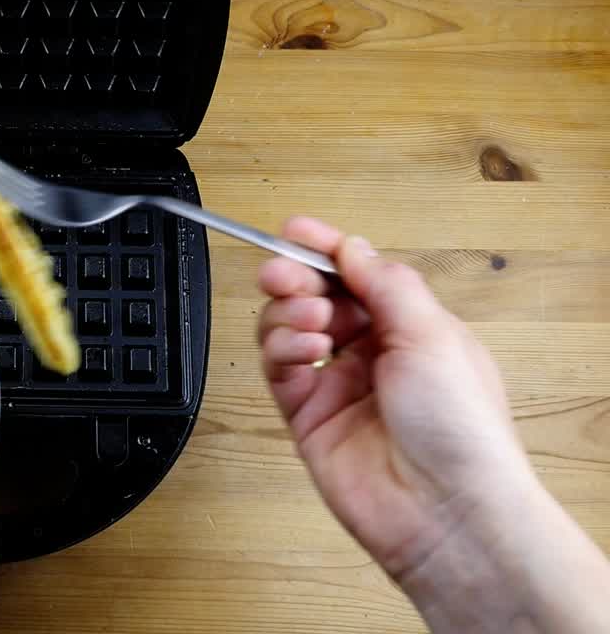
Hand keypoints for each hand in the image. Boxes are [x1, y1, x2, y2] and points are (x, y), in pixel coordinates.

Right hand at [257, 217, 522, 576]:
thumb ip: (384, 284)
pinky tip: (302, 348)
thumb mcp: (432, 333)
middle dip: (295, 278)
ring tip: (309, 320)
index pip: (357, 275)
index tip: (294, 231)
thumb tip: (351, 248)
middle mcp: (372, 354)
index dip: (324, 250)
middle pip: (315, 297)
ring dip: (289, 313)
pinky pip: (277, 369)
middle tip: (283, 273)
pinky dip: (280, 350)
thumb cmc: (461, 428)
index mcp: (411, 328)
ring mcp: (337, 385)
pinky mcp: (306, 417)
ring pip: (289, 328)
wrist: (444, 507)